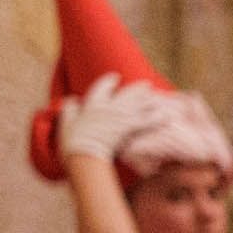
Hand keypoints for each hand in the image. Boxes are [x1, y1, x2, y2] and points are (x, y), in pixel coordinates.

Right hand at [56, 74, 176, 169]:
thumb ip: (69, 109)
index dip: (110, 81)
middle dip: (138, 88)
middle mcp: (108, 108)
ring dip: (150, 100)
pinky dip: (157, 118)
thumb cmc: (72, 142)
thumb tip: (72, 99)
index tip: (116, 76)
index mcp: (92, 104)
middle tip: (148, 84)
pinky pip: (146, 121)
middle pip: (126, 93)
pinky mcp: (129, 129)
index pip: (102, 86)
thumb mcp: (66, 123)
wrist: (84, 155)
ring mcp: (120, 118)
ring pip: (139, 104)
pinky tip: (167, 116)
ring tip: (160, 97)